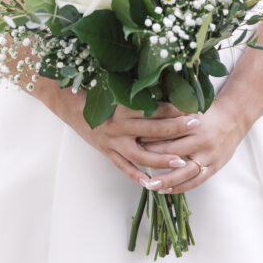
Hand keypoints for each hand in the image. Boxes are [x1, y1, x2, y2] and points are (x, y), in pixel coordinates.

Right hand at [35, 81, 206, 188]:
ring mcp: (112, 142)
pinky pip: (124, 167)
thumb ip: (137, 85)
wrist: (67, 104)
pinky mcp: (107, 152)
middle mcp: (118, 125)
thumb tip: (164, 79)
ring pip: (141, 155)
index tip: (191, 105)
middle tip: (195, 125)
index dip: (173, 107)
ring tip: (181, 161)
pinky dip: (137, 176)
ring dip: (162, 159)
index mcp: (121, 106)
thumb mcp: (114, 84)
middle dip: (175, 128)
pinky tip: (152, 183)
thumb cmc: (94, 90)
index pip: (152, 108)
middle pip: (152, 130)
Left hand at [135, 95, 246, 194]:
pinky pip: (196, 181)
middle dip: (153, 157)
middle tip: (135, 162)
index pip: (168, 131)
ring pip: (184, 171)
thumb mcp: (192, 108)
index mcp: (194, 122)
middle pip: (173, 151)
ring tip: (149, 185)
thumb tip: (147, 114)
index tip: (135, 139)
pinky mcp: (214, 167)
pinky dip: (180, 187)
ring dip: (166, 179)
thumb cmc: (209, 112)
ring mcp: (209, 155)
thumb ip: (173, 112)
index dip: (151, 136)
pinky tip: (166, 190)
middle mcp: (202, 140)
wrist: (235, 119)